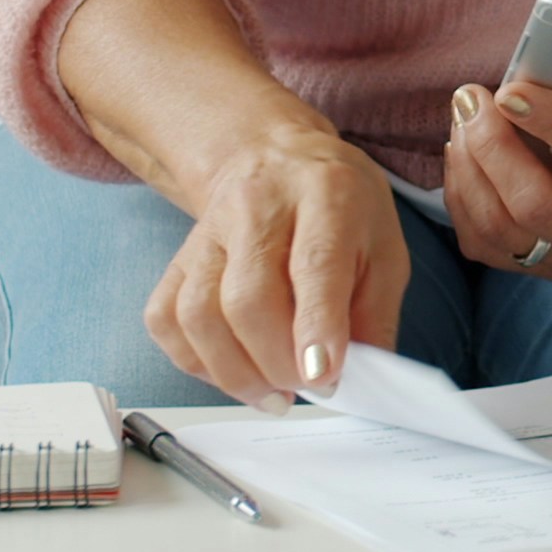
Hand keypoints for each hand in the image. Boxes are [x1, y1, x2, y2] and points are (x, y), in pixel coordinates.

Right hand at [145, 120, 410, 409]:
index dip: (316, 326)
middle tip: (305, 386)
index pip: (314, 264)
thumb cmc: (340, 210)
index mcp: (327, 196)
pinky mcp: (179, 257)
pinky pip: (166, 319)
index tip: (321, 376)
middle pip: (247, 298)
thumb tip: (359, 379)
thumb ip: (374, 314)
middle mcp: (259, 206)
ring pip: (199, 314)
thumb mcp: (384, 249)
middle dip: (276, 362)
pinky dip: (195, 361)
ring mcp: (209, 231)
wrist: (274, 158)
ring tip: (272, 393)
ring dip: (234, 372)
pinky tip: (232, 370)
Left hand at [445, 44, 551, 281]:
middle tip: (472, 97)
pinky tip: (464, 153)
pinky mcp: (547, 270)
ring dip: (469, 170)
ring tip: (463, 117)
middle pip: (533, 207)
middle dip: (492, 148)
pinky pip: (485, 245)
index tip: (512, 89)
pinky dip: (464, 198)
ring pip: (499, 230)